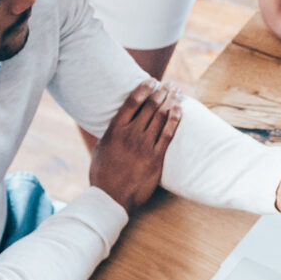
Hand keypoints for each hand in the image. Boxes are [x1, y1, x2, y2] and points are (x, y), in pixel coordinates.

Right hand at [89, 80, 182, 213]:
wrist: (110, 199)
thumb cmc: (103, 174)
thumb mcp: (101, 148)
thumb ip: (111, 132)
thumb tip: (116, 119)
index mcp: (115, 130)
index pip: (132, 102)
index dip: (144, 88)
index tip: (152, 81)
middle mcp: (130, 135)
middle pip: (150, 106)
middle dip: (162, 92)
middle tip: (169, 84)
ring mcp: (144, 146)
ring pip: (161, 117)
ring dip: (171, 101)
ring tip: (177, 92)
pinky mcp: (156, 158)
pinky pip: (169, 134)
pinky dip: (175, 119)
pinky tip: (180, 109)